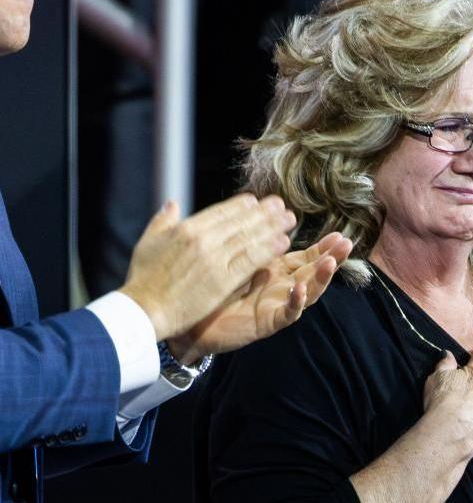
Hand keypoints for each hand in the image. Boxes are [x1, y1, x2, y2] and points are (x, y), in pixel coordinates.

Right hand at [119, 194, 296, 342]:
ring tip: (289, 221)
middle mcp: (202, 240)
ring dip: (272, 227)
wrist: (143, 310)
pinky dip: (268, 250)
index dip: (242, 206)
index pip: (221, 212)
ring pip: (249, 238)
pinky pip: (251, 261)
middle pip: (241, 222)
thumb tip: (173, 204)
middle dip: (264, 213)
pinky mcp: (222, 280)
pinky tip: (283, 243)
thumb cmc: (143, 279)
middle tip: (282, 206)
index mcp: (186, 229)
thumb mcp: (148, 242)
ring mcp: (214, 259)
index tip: (257, 201)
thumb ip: (164, 221)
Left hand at [166, 232, 352, 363]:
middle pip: (313, 273)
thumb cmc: (211, 289)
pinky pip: (286, 314)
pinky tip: (300, 290)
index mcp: (276, 272)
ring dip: (320, 278)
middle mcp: (281, 289)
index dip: (323, 247)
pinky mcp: (266, 323)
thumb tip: (253, 205)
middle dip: (331, 258)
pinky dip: (294, 303)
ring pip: (307, 293)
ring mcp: (276, 306)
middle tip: (346, 244)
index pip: (305, 257)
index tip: (339, 234)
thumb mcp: (232, 256)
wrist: (191, 321)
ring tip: (330, 263)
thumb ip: (245, 236)